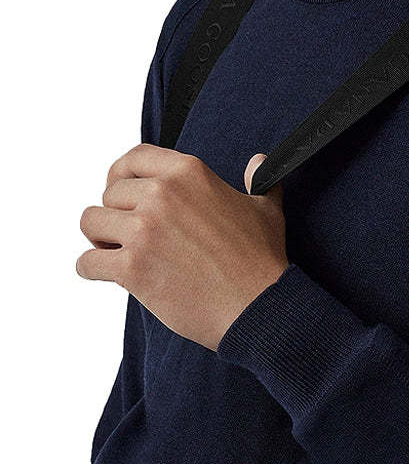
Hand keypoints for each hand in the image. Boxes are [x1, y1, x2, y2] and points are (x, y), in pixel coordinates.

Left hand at [76, 146, 289, 351]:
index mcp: (188, 173)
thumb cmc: (261, 260)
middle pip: (109, 193)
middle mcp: (161, 194)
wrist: (258, 306)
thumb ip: (257, 180)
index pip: (134, 158)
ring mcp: (143, 231)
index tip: (123, 191)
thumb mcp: (265, 208)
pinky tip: (106, 273)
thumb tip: (257, 162)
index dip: (121, 174)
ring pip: (91, 222)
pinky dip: (91, 268)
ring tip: (115, 251)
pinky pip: (87, 261)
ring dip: (99, 238)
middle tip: (128, 234)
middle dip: (115, 214)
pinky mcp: (131, 268)